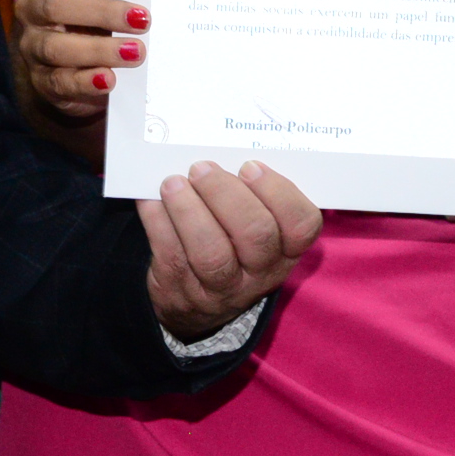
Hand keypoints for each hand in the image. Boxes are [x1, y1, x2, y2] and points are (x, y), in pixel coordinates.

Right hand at [11, 0, 144, 120]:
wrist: (72, 55)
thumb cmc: (91, 10)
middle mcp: (31, 8)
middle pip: (56, 5)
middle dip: (103, 12)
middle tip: (143, 19)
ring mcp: (32, 45)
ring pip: (55, 47)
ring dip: (99, 49)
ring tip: (136, 52)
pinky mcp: (40, 79)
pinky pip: (58, 82)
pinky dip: (85, 82)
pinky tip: (109, 79)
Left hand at [142, 158, 321, 343]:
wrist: (194, 306)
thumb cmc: (229, 246)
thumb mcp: (253, 229)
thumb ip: (250, 196)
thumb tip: (220, 150)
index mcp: (285, 250)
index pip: (302, 224)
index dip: (278, 192)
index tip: (249, 166)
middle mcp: (260, 273)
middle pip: (255, 234)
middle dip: (225, 193)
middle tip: (202, 168)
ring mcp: (221, 288)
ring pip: (211, 253)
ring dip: (189, 210)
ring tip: (173, 183)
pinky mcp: (182, 291)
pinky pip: (171, 255)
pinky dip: (159, 221)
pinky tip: (153, 200)